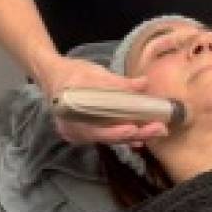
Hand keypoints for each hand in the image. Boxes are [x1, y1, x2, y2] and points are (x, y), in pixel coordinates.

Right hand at [42, 56, 169, 146]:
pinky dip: (123, 134)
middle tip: (159, 129)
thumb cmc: (69, 73)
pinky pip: (108, 135)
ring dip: (133, 135)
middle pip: (108, 137)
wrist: (52, 76)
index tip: (134, 129)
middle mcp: (75, 131)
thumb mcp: (92, 73)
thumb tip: (143, 84)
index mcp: (72, 117)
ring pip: (110, 138)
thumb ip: (117, 82)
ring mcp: (81, 133)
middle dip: (135, 134)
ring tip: (157, 130)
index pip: (96, 130)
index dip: (116, 132)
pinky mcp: (88, 130)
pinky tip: (140, 134)